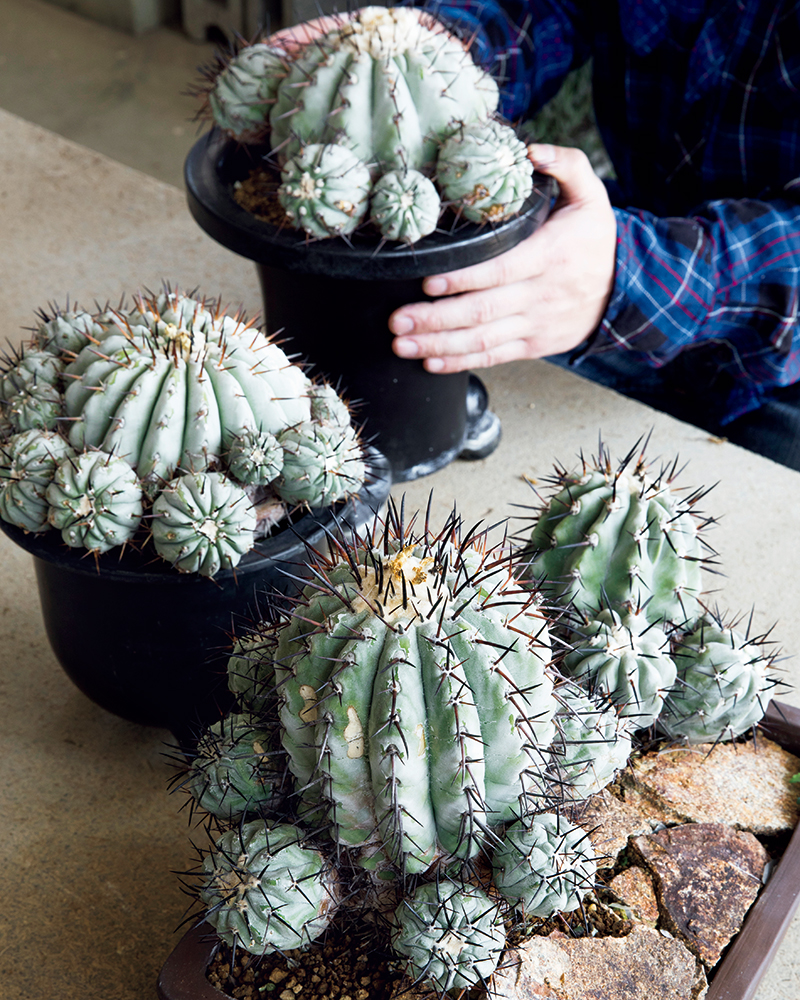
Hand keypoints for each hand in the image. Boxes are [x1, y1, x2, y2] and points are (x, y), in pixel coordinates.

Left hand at [389, 144, 617, 372]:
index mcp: (548, 256)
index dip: (462, 280)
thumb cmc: (596, 240)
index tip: (428, 283)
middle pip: (482, 311)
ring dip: (439, 345)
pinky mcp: (533, 345)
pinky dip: (461, 362)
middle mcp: (539, 295)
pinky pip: (494, 356)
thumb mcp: (592, 195)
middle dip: (436, 319)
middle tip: (397, 321)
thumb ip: (566, 164)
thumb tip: (532, 150)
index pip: (499, 270)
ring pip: (482, 339)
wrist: (625, 289)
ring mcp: (535, 324)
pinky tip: (431, 363)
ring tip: (402, 344)